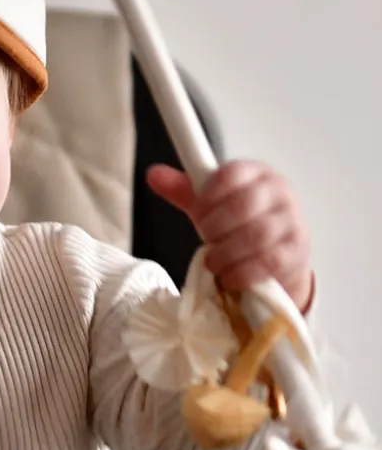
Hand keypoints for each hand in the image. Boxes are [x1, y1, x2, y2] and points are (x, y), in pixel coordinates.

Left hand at [146, 160, 313, 310]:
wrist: (277, 258)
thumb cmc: (239, 225)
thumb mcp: (211, 205)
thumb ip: (184, 190)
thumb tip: (153, 174)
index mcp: (257, 173)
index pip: (232, 173)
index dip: (209, 195)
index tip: (197, 211)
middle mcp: (279, 193)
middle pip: (244, 204)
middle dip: (216, 226)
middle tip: (205, 238)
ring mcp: (292, 223)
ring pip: (256, 235)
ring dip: (226, 252)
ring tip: (213, 261)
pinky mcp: (296, 253)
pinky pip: (268, 262)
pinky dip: (242, 272)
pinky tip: (229, 276)